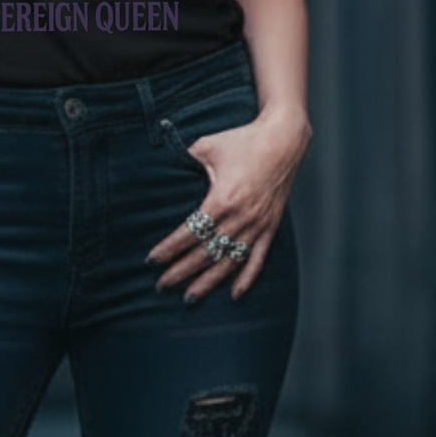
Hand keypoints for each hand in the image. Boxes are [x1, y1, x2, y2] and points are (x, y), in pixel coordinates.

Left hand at [145, 106, 310, 304]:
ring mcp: (257, 225)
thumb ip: (184, 161)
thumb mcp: (206, 146)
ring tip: (189, 297)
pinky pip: (258, 259)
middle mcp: (240, 218)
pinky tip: (234, 295)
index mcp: (222, 199)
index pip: (189, 233)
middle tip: (161, 284)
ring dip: (208, 282)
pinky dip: (247, 278)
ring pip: (229, 262)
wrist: (284, 139)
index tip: (151, 260)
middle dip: (180, 271)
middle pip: (205, 253)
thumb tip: (160, 170)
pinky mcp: (270, 227)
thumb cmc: (243, 141)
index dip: (168, 249)